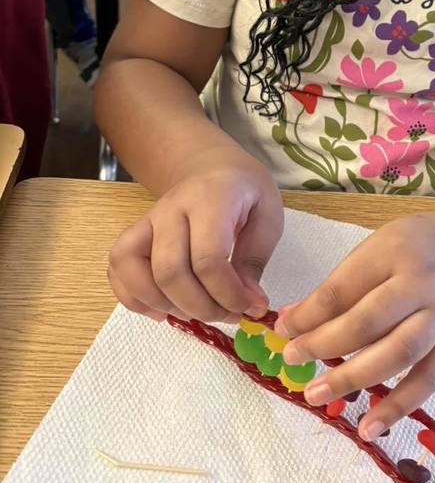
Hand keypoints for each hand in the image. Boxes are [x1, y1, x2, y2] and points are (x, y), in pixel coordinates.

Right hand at [107, 159, 283, 323]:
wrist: (213, 167)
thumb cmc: (244, 192)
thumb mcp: (268, 216)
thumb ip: (255, 260)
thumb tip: (247, 304)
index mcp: (210, 198)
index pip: (208, 258)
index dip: (228, 294)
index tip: (249, 307)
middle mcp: (171, 208)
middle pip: (169, 270)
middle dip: (200, 306)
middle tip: (227, 314)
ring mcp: (146, 221)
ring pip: (132, 269)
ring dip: (164, 304)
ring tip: (196, 312)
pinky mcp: (133, 235)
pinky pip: (117, 270)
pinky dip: (134, 299)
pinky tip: (164, 309)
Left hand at [274, 210, 434, 436]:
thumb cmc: (419, 245)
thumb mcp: (378, 246)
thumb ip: (341, 284)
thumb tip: (292, 320)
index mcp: (394, 251)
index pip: (343, 288)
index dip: (308, 314)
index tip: (282, 330)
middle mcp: (422, 283)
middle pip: (369, 322)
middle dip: (324, 345)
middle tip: (291, 361)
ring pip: (398, 353)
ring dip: (354, 378)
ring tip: (315, 394)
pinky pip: (428, 379)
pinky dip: (399, 406)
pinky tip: (369, 427)